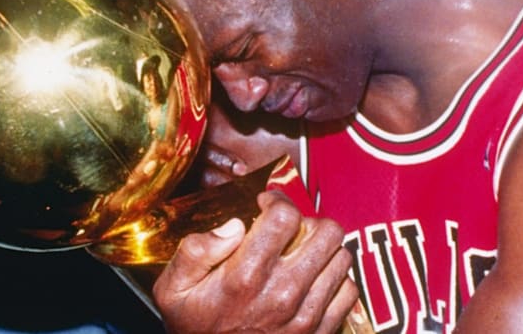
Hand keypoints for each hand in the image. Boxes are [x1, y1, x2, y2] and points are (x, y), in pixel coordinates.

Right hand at [152, 191, 358, 332]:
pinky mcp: (322, 331)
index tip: (267, 206)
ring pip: (341, 257)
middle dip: (308, 222)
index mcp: (246, 276)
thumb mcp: (173, 291)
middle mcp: (283, 293)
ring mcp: (306, 314)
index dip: (277, 202)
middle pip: (326, 231)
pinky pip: (348, 290)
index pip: (285, 216)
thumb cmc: (197, 329)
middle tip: (290, 230)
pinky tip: (312, 280)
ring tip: (301, 254)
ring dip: (323, 250)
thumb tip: (234, 226)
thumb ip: (195, 251)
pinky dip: (335, 280)